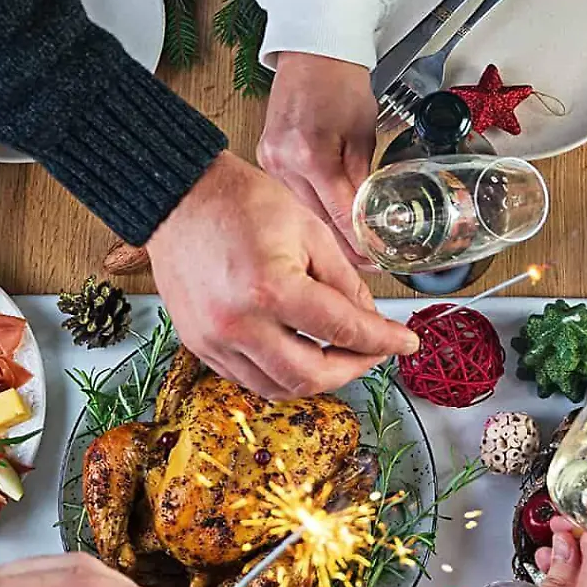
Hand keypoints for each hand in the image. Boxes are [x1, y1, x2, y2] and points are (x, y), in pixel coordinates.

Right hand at [146, 152, 419, 398]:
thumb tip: (370, 321)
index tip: (406, 343)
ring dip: (318, 379)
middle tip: (374, 353)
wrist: (179, 197)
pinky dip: (282, 375)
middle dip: (353, 369)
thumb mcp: (310, 231)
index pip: (342, 331)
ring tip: (340, 355)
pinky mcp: (200, 346)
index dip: (382, 341)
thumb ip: (345, 283)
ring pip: (280, 388)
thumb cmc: (242, 202)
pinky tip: (301, 354)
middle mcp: (239, 324)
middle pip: (312, 377)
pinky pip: (250, 379)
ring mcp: (214, 341)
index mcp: (271, 289)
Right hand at [258, 53, 378, 263]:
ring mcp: (270, 161)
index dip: (360, 242)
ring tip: (350, 245)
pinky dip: (310, 209)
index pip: (340, 215)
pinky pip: (291, 197)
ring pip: (302, 213)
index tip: (374, 258)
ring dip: (325, 230)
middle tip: (368, 262)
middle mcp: (284, 162)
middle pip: (317, 221)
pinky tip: (324, 219)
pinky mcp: (265, 160)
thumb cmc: (339, 82)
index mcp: (312, 155)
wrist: (312, 55)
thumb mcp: (363, 134)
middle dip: (344, 245)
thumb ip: (363, 179)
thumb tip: (369, 218)